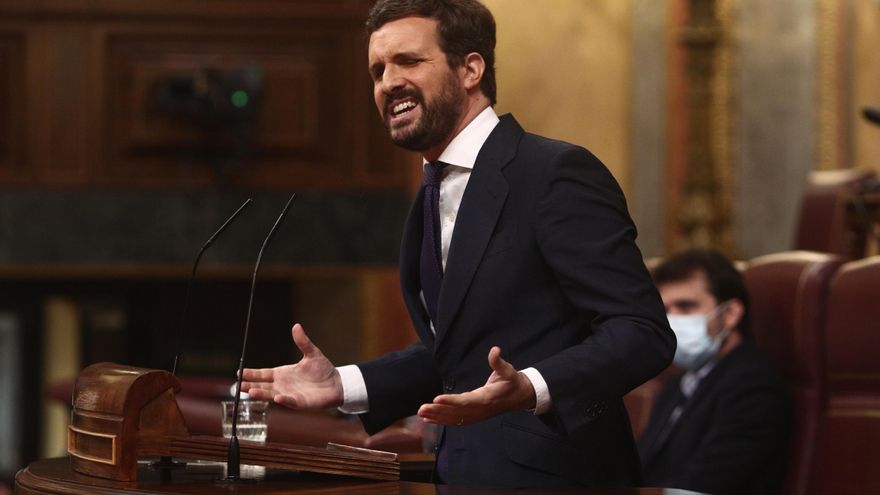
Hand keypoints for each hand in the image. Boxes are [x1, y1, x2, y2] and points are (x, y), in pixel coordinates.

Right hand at [241, 323, 342, 408]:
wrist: (336, 383)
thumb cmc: (322, 369)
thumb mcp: (312, 353)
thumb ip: (302, 342)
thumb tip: (296, 326)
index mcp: (283, 373)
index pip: (263, 374)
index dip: (252, 373)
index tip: (240, 372)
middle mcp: (283, 385)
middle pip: (263, 385)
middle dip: (251, 385)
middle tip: (239, 385)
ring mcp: (290, 394)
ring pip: (272, 394)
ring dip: (262, 394)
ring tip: (250, 391)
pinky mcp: (300, 402)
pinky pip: (289, 401)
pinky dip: (283, 399)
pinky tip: (277, 397)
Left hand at [417, 346, 535, 425]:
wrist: (520, 397)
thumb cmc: (512, 382)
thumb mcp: (508, 370)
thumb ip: (498, 362)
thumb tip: (495, 350)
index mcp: (486, 398)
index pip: (466, 401)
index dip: (451, 401)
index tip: (436, 399)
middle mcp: (480, 410)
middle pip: (456, 412)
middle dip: (438, 410)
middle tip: (422, 408)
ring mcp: (477, 415)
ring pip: (454, 418)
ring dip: (437, 416)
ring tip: (421, 412)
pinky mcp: (474, 417)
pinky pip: (456, 420)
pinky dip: (442, 420)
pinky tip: (429, 419)